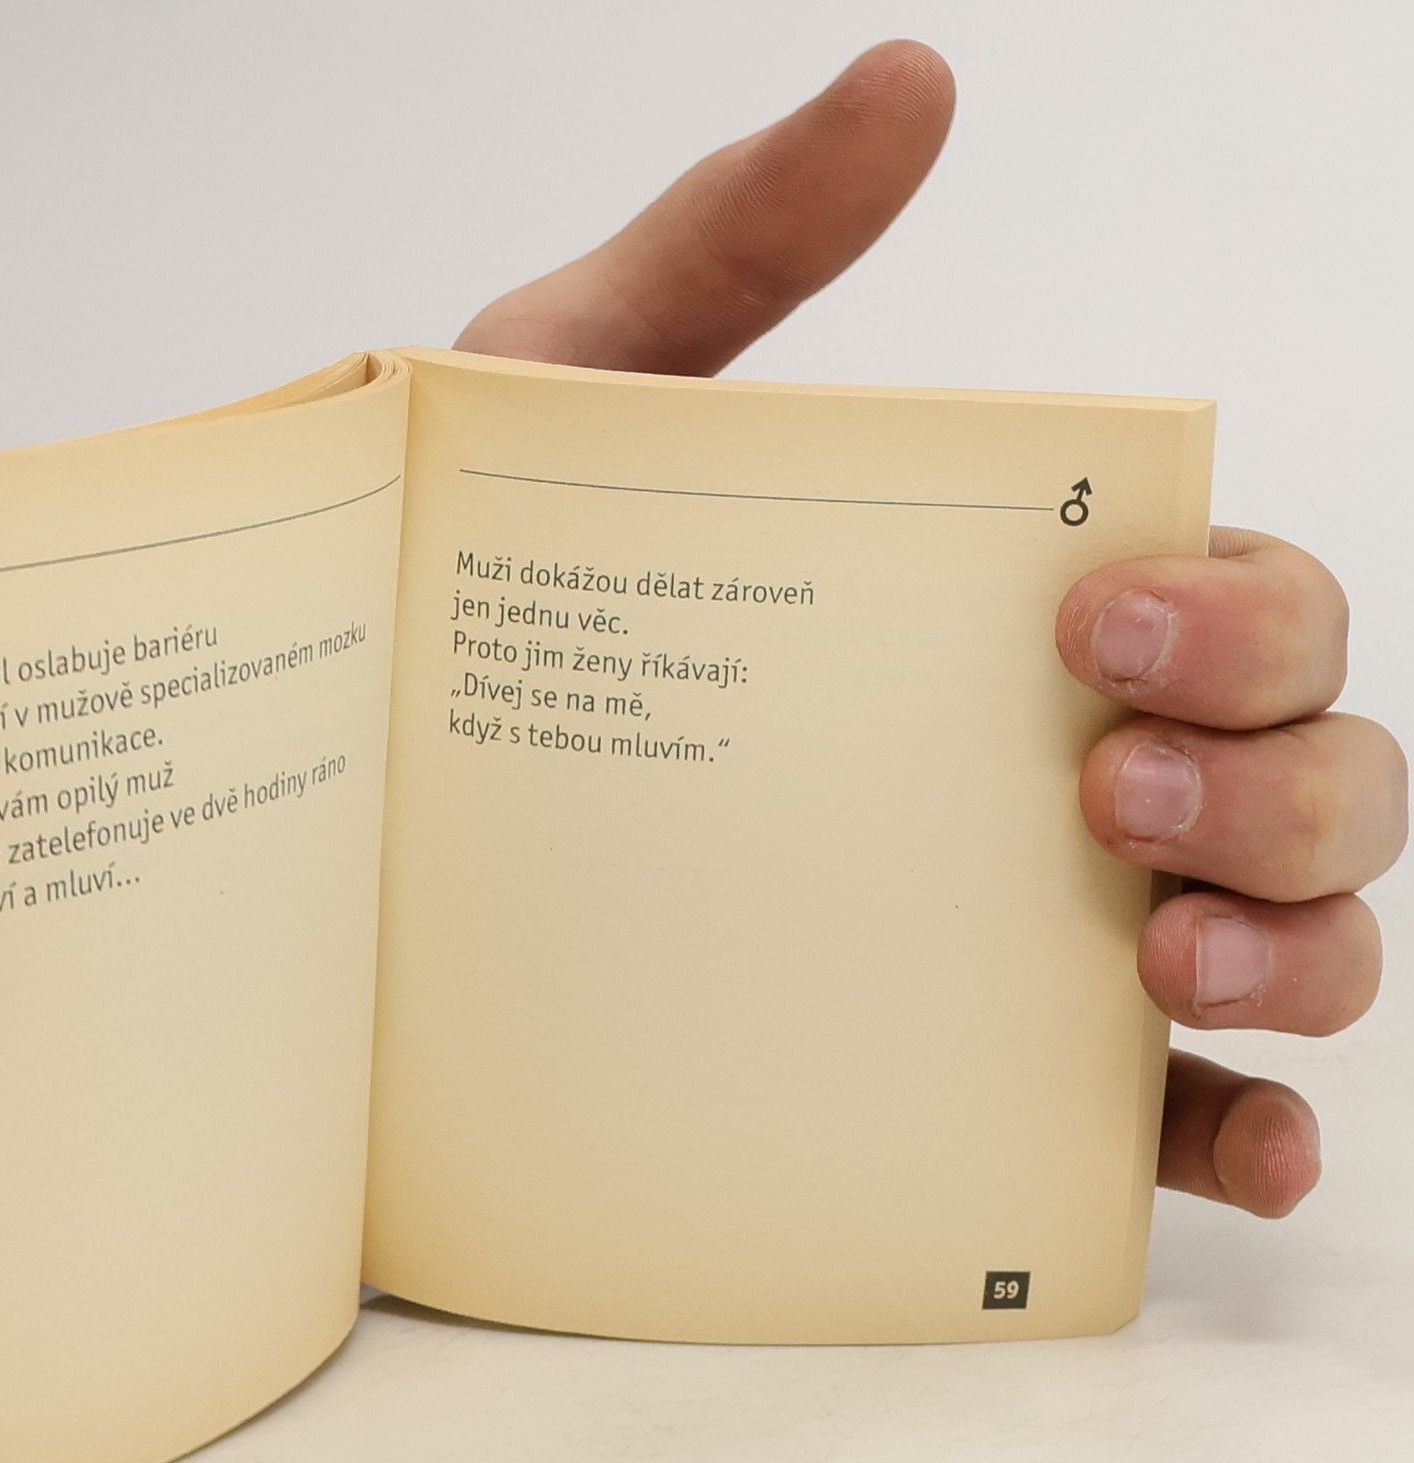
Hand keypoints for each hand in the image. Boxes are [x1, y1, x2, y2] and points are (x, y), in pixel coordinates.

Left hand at [456, 39, 1406, 1219]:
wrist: (355, 820)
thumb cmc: (482, 604)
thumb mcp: (576, 403)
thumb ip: (732, 249)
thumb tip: (908, 83)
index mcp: (1011, 628)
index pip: (1239, 603)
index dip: (1242, 611)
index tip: (1093, 618)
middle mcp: (1066, 778)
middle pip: (1312, 766)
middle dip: (1278, 775)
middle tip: (1098, 783)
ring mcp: (1036, 940)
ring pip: (1290, 934)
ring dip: (1298, 941)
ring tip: (1160, 948)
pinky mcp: (982, 1088)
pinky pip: (1166, 1125)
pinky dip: (1240, 1138)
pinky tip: (1244, 1150)